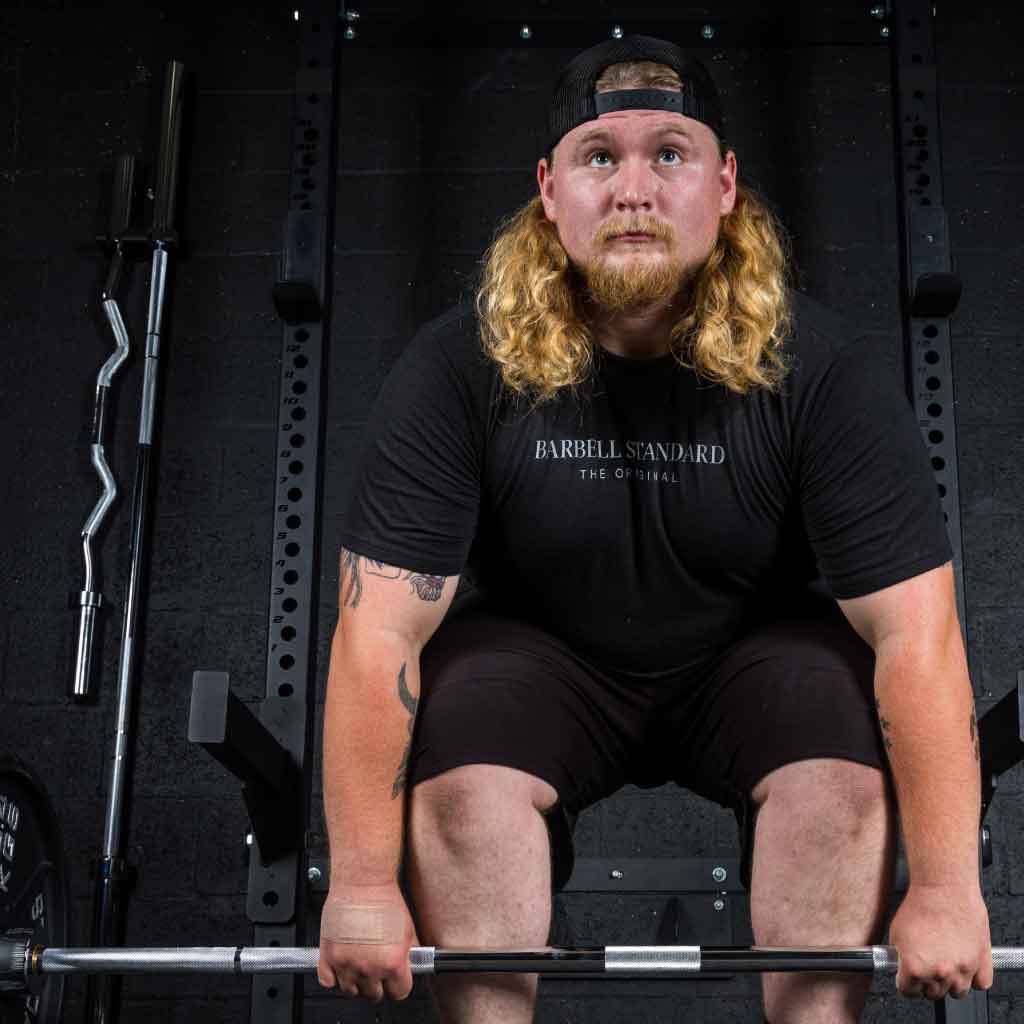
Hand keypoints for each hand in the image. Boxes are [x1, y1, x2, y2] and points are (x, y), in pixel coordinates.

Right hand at [316, 881, 419, 1001]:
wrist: (362, 881)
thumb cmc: (384, 898)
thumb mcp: (408, 928)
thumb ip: (409, 953)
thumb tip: (410, 965)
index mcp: (392, 962)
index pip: (399, 993)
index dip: (398, 985)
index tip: (396, 979)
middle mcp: (369, 967)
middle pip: (374, 995)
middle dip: (378, 983)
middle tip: (377, 967)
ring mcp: (346, 963)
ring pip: (350, 991)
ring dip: (356, 981)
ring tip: (360, 964)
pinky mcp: (327, 955)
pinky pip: (328, 981)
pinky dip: (333, 977)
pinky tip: (342, 965)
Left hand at [889, 881, 992, 999]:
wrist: (944, 889)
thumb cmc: (920, 905)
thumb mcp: (896, 933)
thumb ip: (901, 957)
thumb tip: (902, 967)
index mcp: (915, 968)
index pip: (908, 991)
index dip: (905, 983)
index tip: (907, 979)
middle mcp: (940, 973)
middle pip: (932, 993)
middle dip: (926, 982)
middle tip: (925, 966)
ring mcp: (963, 970)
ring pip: (957, 992)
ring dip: (949, 982)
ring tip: (944, 963)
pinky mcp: (981, 962)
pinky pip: (981, 983)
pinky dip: (974, 978)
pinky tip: (964, 965)